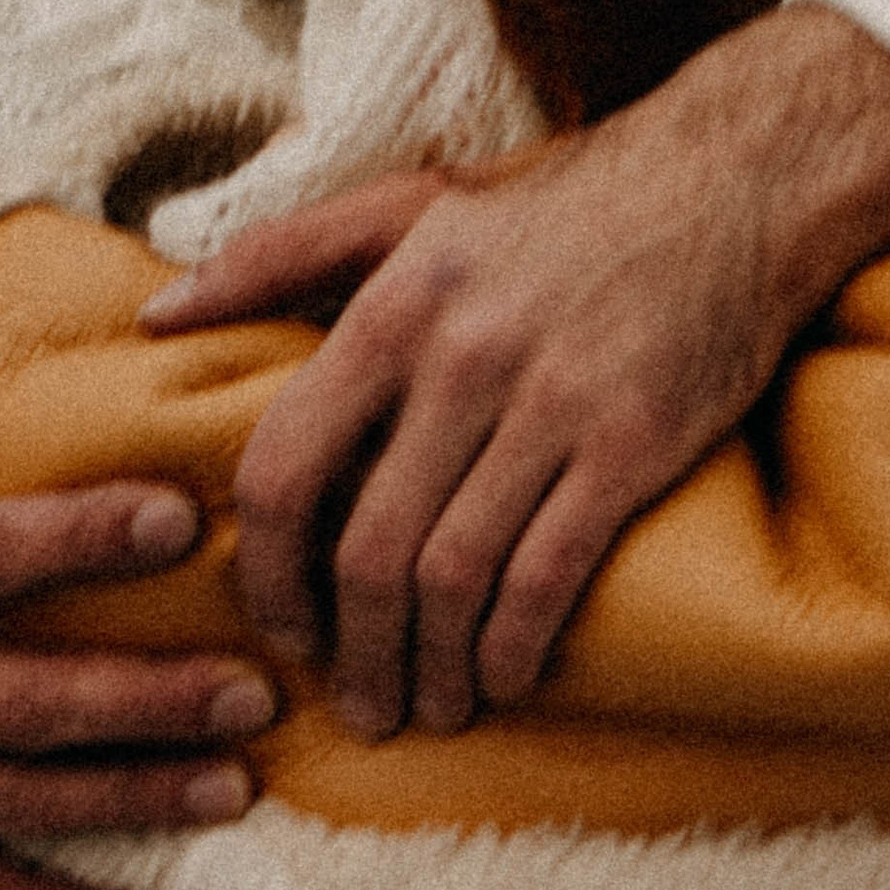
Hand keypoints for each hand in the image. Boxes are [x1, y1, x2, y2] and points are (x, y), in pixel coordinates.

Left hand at [141, 5, 889, 733]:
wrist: (734, 183)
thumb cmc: (564, 205)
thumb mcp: (414, 206)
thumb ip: (280, 254)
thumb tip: (155, 313)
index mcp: (396, 302)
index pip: (284, 466)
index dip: (267, 572)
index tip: (281, 629)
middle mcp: (462, 356)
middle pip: (367, 550)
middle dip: (351, 652)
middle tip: (358, 705)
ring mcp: (552, 402)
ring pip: (451, 579)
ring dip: (430, 669)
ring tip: (431, 707)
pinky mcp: (634, 442)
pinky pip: (546, 578)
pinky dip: (512, 648)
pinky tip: (505, 675)